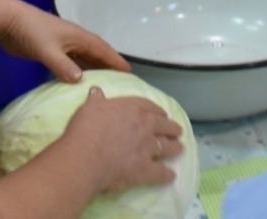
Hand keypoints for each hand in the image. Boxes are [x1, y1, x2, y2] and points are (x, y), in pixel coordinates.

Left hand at [0, 0, 131, 80]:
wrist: (8, 22)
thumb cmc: (31, 31)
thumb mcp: (47, 50)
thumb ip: (63, 66)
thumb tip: (81, 82)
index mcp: (79, 37)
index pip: (103, 49)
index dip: (116, 60)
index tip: (130, 73)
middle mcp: (75, 41)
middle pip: (97, 55)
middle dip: (109, 67)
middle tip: (121, 84)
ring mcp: (64, 47)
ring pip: (85, 60)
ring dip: (95, 71)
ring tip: (105, 87)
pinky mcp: (53, 53)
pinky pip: (72, 65)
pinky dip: (79, 73)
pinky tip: (81, 84)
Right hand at [59, 87, 184, 193]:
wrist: (87, 156)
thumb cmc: (86, 129)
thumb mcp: (89, 108)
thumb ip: (96, 100)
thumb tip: (96, 90)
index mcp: (133, 109)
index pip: (150, 107)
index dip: (157, 111)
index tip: (162, 114)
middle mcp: (145, 126)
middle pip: (165, 125)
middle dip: (172, 128)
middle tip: (177, 131)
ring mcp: (148, 148)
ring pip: (168, 147)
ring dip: (175, 148)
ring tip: (180, 148)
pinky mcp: (145, 169)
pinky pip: (161, 173)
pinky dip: (167, 175)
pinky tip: (171, 176)